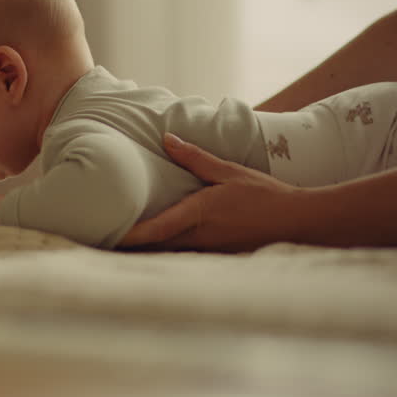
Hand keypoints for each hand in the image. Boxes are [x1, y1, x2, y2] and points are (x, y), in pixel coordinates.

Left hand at [118, 133, 304, 251]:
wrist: (297, 221)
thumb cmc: (264, 194)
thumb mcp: (228, 170)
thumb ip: (195, 158)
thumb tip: (167, 140)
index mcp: (199, 214)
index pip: (157, 229)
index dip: (130, 235)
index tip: (107, 235)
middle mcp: (200, 238)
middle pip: (155, 247)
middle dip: (128, 246)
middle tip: (99, 239)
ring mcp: (207, 251)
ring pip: (167, 254)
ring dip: (144, 251)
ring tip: (115, 246)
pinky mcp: (215, 257)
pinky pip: (183, 256)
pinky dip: (164, 253)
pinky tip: (151, 250)